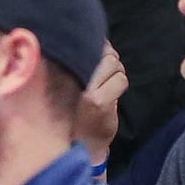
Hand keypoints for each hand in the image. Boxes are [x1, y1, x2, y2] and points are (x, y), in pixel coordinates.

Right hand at [74, 45, 127, 159]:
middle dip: (111, 60)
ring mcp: (86, 91)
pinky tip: (112, 95)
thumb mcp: (73, 82)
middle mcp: (71, 78)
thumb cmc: (78, 110)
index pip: (87, 46)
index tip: (101, 52)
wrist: (80, 142)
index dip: (100, 46)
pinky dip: (120, 85)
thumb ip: (84, 63)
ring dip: (117, 73)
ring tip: (108, 84)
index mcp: (63, 70)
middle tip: (106, 74)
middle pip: (105, 54)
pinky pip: (120, 80)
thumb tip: (102, 42)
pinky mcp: (99, 102)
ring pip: (114, 64)